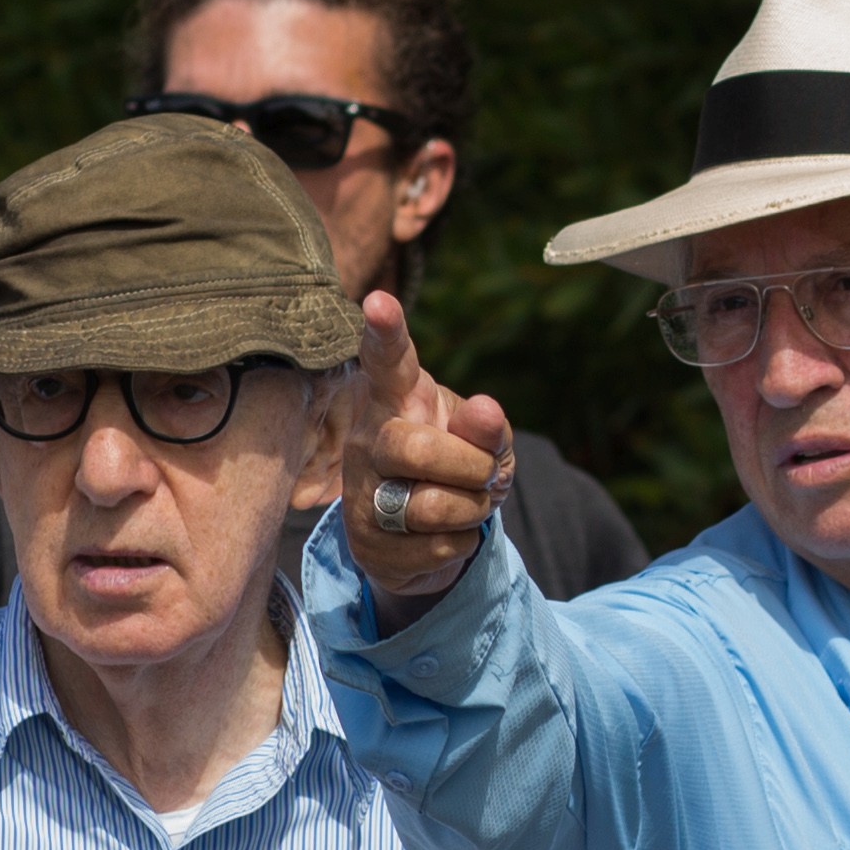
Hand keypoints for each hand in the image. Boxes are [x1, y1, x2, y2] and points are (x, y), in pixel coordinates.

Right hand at [341, 291, 516, 617]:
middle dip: (469, 468)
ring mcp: (361, 493)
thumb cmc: (456, 469)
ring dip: (471, 510)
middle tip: (485, 475)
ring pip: (429, 505)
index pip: (388, 361)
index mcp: (396, 399)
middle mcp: (368, 439)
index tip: (378, 301)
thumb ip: (488, 427)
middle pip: (415, 450)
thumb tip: (485, 412)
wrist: (427, 536)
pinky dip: (459, 544)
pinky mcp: (366, 544)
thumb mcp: (485, 442)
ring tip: (467, 504)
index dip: (386, 332)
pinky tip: (445, 535)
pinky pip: (435, 548)